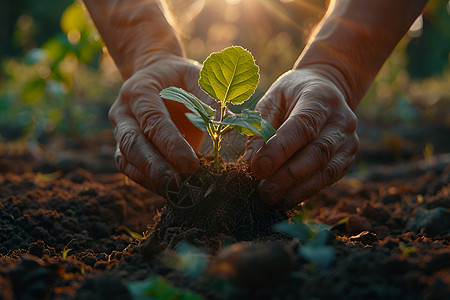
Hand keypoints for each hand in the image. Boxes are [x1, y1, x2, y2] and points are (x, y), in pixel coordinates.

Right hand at [109, 53, 209, 193]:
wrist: (156, 75)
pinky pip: (128, 167)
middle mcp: (123, 111)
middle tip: (176, 184)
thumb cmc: (179, 78)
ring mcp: (120, 130)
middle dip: (154, 167)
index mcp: (140, 91)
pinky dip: (145, 180)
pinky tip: (166, 189)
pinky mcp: (123, 146)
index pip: (154, 121)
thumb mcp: (195, 77)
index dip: (172, 145)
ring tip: (173, 191)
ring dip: (148, 177)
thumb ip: (208, 98)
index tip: (191, 164)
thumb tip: (226, 124)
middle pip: (133, 143)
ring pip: (126, 158)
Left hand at [242, 68, 358, 207]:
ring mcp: (349, 140)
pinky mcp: (348, 156)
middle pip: (316, 152)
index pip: (302, 127)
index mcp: (319, 98)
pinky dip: (307, 190)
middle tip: (264, 191)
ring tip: (273, 199)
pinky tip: (288, 198)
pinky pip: (329, 178)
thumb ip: (261, 126)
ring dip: (298, 189)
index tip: (257, 168)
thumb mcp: (273, 99)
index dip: (279, 150)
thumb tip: (250, 160)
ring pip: (326, 170)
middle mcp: (341, 119)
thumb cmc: (293, 94)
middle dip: (288, 176)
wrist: (327, 88)